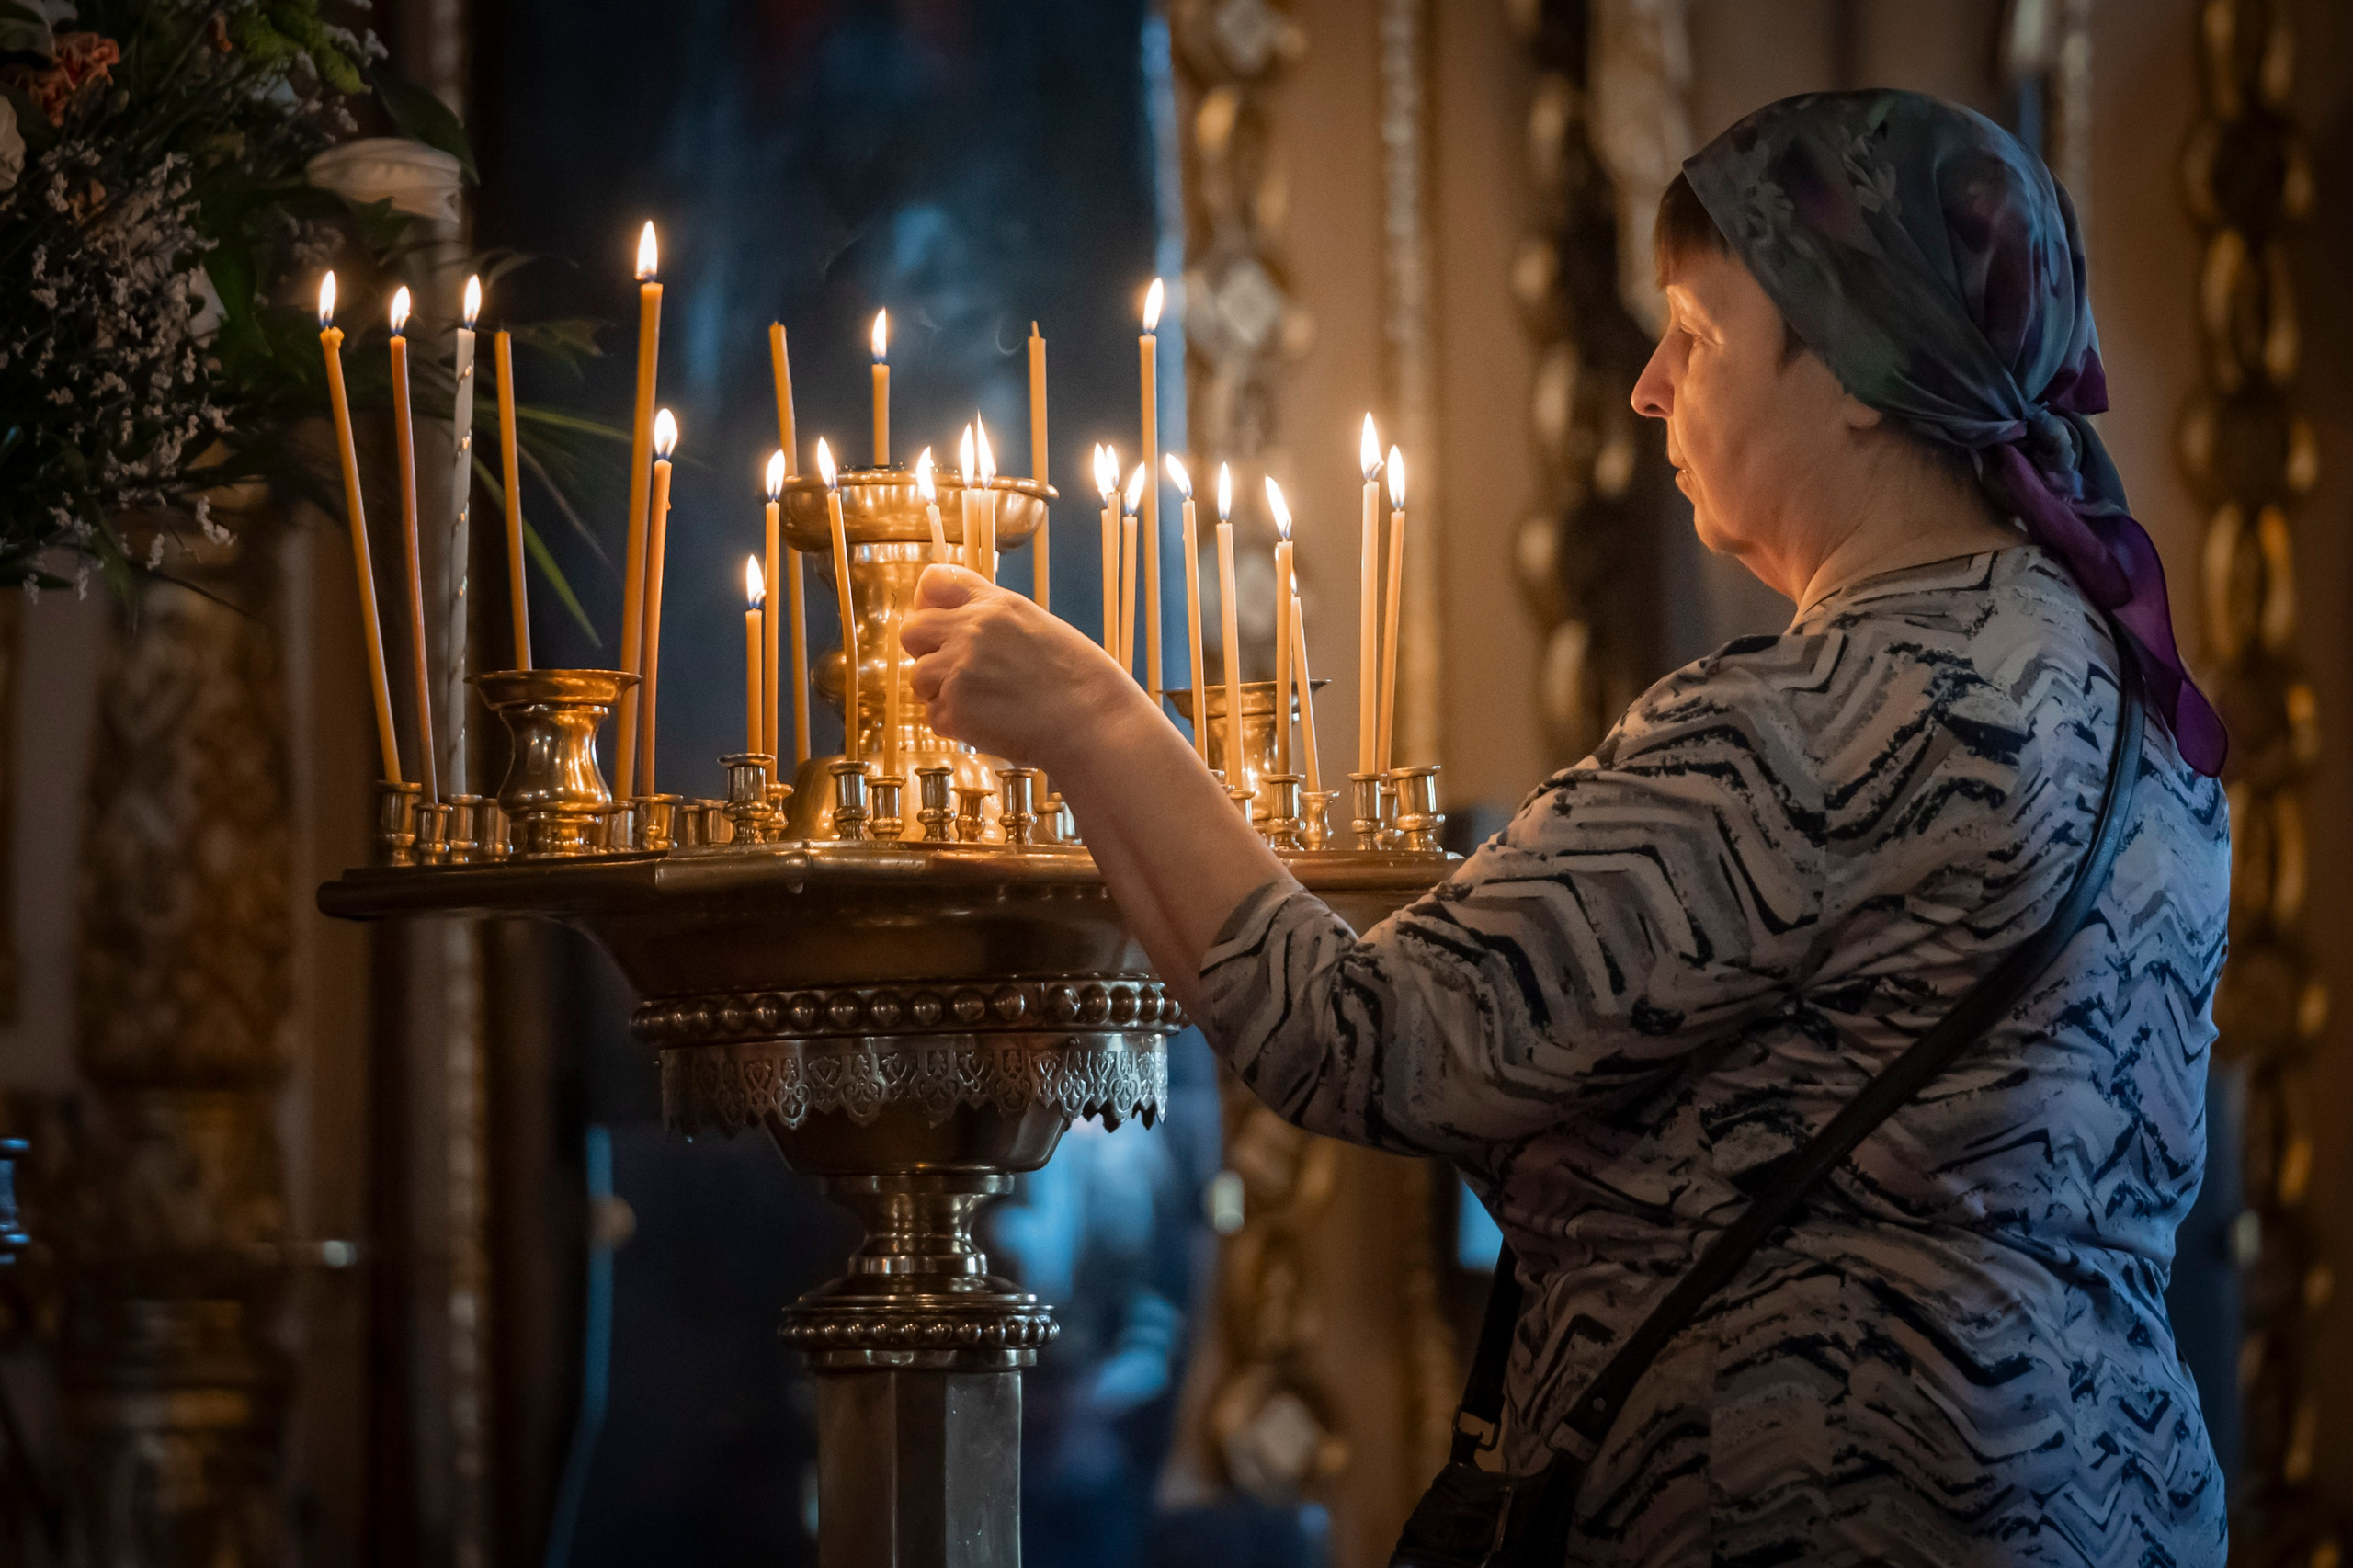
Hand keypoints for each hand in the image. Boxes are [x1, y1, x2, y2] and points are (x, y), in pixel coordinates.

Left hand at [901, 565, 1145, 769]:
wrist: (1095, 723)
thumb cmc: (1080, 681)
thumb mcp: (1039, 627)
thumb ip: (995, 621)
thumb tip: (960, 628)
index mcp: (996, 604)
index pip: (933, 582)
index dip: (928, 603)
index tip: (940, 622)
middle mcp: (972, 629)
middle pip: (911, 630)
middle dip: (925, 651)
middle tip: (953, 671)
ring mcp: (960, 669)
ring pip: (917, 677)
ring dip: (940, 693)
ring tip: (980, 703)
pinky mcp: (956, 709)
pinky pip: (933, 716)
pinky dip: (954, 725)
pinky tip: (988, 724)